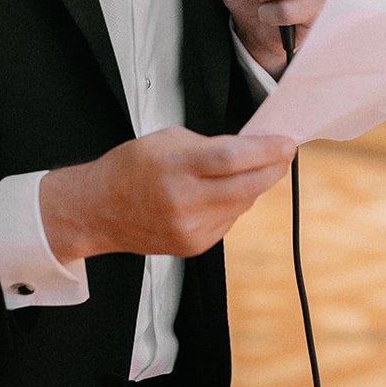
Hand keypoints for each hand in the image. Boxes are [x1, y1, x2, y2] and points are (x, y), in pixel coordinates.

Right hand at [39, 127, 294, 261]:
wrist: (99, 210)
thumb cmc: (131, 168)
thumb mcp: (168, 140)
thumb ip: (210, 145)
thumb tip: (251, 148)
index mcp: (175, 168)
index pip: (233, 158)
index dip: (266, 150)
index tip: (286, 142)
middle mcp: (184, 202)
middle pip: (247, 186)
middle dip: (273, 168)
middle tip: (284, 153)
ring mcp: (190, 229)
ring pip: (242, 204)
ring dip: (254, 184)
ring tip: (252, 167)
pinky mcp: (194, 246)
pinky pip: (229, 219)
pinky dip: (234, 203)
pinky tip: (223, 192)